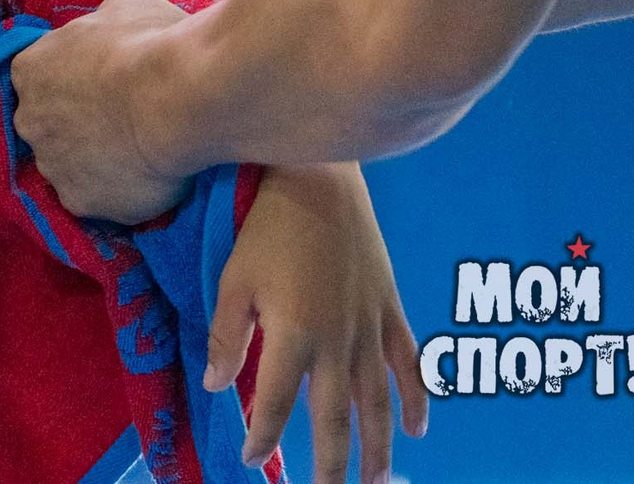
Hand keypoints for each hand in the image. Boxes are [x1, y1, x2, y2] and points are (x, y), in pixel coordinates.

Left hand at [12, 0, 190, 221]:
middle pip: (46, 126)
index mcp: (29, 68)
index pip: (35, 78)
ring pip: (68, 167)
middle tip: (120, 123)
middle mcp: (27, 119)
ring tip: (135, 155)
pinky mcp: (79, 202)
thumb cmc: (148, 41)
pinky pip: (92, 202)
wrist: (176, 99)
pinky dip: (113, 196)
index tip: (100, 87)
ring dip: (94, 163)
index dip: (68, 84)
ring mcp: (51, 164)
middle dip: (76, 126)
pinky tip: (141, 184)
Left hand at [211, 163, 429, 482]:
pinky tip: (418, 430)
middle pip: (334, 418)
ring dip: (377, 447)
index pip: (274, 403)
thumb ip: (225, 335)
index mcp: (292, 335)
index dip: (263, 436)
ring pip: (378, 404)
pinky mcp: (392, 311)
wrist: (320, 180)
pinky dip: (418, 400)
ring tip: (374, 481)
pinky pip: (410, 366)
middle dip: (330, 463)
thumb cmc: (266, 226)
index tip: (253, 461)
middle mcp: (337, 341)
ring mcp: (370, 329)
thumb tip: (214, 385)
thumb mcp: (232, 278)